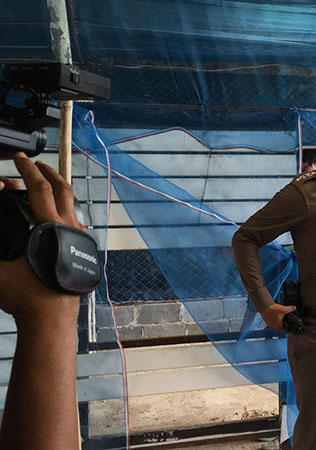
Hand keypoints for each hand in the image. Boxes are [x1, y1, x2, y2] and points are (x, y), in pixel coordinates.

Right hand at [0, 153, 83, 319]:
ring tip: (46, 186)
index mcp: (50, 225)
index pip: (38, 188)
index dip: (27, 170)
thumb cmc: (25, 294)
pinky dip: (64, 212)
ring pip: (71, 206)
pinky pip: (75, 223)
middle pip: (62, 189)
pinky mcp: (83, 251)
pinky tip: (56, 216)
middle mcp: (70, 227)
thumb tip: (0, 218)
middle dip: (48, 173)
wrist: (51, 318)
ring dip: (58, 191)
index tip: (18, 158)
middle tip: (36, 164)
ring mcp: (79, 239)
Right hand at [260, 303, 296, 332]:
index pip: (284, 331)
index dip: (288, 330)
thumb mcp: (284, 309)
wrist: (264, 306)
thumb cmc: (272, 309)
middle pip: (280, 328)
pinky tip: (275, 315)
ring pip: (276, 325)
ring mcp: (270, 325)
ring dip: (279, 322)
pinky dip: (275, 320)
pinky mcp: (267, 322)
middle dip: (283, 324)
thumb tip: (294, 308)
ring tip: (280, 317)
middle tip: (285, 319)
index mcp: (278, 326)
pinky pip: (272, 323)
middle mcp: (273, 327)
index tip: (289, 328)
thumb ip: (291, 309)